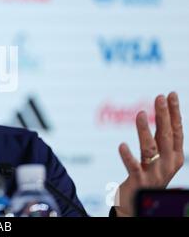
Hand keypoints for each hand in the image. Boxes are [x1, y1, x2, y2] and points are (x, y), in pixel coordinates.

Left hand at [115, 92, 184, 216]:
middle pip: (166, 136)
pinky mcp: (139, 181)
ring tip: (140, 114)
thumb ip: (160, 140)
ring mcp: (154, 173)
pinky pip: (133, 167)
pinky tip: (121, 145)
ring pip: (150, 149)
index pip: (177, 131)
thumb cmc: (150, 177)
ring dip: (145, 130)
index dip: (174, 113)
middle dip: (164, 115)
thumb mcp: (160, 158)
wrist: (141, 205)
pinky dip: (127, 156)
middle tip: (159, 97)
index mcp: (175, 157)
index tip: (171, 94)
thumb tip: (161, 114)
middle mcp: (167, 165)